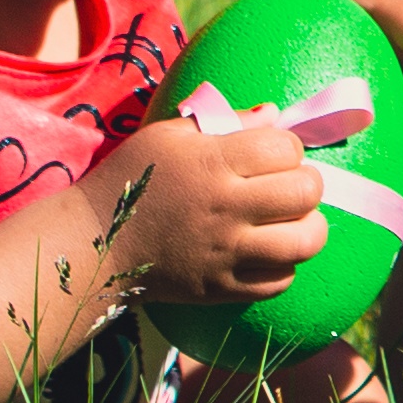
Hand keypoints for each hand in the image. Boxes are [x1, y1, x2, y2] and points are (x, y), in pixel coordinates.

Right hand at [82, 116, 325, 304]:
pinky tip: (269, 251)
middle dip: (307, 184)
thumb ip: (226, 120)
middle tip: (289, 185)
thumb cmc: (133, 178)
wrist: (94, 243)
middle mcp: (225, 208)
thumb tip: (275, 114)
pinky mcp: (222, 288)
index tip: (273, 154)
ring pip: (304, 242)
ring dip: (309, 227)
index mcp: (212, 162)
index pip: (286, 147)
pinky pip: (280, 281)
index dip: (288, 147)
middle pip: (305, 192)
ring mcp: (225, 252)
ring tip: (292, 221)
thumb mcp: (169, 134)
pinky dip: (285, 265)